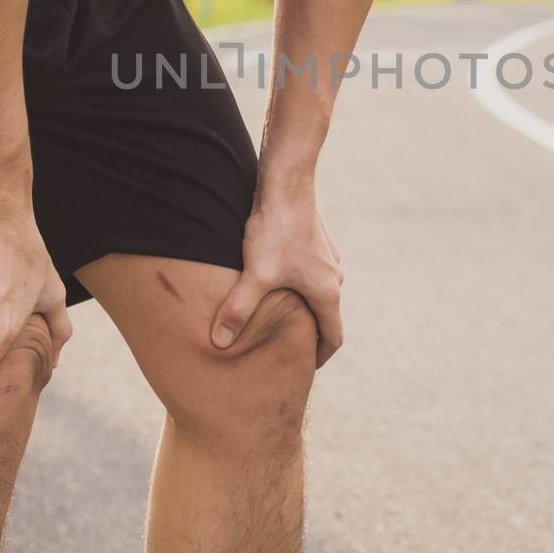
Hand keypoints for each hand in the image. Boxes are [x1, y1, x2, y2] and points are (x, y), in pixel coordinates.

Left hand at [212, 176, 343, 367]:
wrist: (286, 184)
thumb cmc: (275, 231)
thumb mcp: (255, 276)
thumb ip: (238, 311)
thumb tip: (220, 344)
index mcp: (326, 293)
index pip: (333, 338)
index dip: (318, 357)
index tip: (302, 368)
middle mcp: (333, 277)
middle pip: (326, 316)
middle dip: (307, 333)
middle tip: (284, 347)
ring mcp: (327, 257)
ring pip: (318, 292)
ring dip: (303, 306)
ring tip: (276, 316)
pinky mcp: (316, 241)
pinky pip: (311, 272)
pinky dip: (299, 284)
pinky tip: (273, 279)